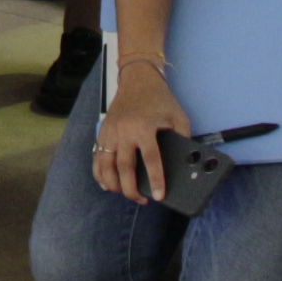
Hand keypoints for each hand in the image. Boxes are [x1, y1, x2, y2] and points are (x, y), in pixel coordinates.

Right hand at [94, 55, 185, 201]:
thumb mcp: (178, 117)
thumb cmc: (160, 99)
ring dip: (113, 183)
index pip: (150, 160)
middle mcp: (124, 131)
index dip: (155, 180)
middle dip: (132, 189)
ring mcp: (110, 132)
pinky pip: (96, 156)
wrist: (137, 80)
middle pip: (124, 168)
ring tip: (123, 193)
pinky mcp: (102, 132)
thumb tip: (184, 162)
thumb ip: (182, 138)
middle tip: (142, 200)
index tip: (158, 196)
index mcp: (144, 128)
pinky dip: (99, 172)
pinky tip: (106, 184)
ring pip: (105, 164)